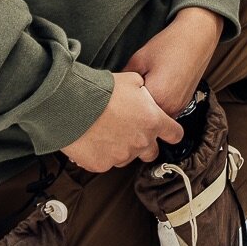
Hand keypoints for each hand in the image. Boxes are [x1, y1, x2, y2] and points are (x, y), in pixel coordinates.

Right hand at [60, 72, 182, 171]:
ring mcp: (121, 156)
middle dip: (145, 145)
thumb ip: (143, 92)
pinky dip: (100, 154)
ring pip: (126, 157)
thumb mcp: (131, 81)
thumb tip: (142, 93)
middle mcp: (140, 142)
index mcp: (153, 122)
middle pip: (152, 152)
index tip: (167, 132)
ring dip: (121, 149)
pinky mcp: (101, 165)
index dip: (171, 133)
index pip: (175, 134)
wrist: (71, 105)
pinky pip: (104, 162)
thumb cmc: (102, 91)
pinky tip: (92, 140)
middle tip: (131, 133)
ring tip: (106, 133)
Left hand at [122, 7, 224, 115]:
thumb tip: (113, 92)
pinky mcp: (184, 104)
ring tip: (141, 90)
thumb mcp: (138, 59)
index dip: (121, 103)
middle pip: (143, 117)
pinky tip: (153, 90)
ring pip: (154, 116)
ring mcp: (179, 107)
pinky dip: (157, 106)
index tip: (117, 95)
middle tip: (126, 94)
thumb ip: (124, 80)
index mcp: (158, 97)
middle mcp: (171, 107)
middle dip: (133, 109)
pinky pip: (165, 112)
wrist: (196, 37)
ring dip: (146, 109)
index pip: (130, 110)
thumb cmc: (168, 45)